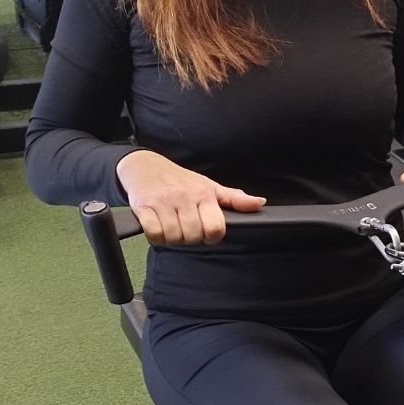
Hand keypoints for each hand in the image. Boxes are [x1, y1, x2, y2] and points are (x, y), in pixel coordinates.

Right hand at [115, 151, 264, 245]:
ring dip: (173, 238)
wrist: (145, 166)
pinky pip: (154, 234)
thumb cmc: (181, 180)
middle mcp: (185, 197)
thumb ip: (235, 198)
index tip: (206, 233)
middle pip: (194, 236)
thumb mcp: (210, 187)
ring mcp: (164, 202)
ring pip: (174, 237)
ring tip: (172, 226)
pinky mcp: (144, 207)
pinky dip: (156, 237)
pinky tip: (158, 227)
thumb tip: (259, 203)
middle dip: (191, 238)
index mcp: (204, 194)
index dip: (212, 236)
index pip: (215, 228)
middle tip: (186, 228)